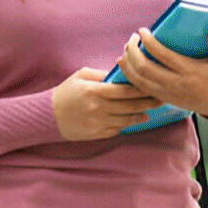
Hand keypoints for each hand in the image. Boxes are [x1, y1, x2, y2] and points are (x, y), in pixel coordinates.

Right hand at [51, 67, 165, 140]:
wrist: (48, 116)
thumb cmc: (66, 92)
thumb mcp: (81, 76)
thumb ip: (102, 75)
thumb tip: (121, 73)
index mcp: (94, 91)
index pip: (124, 91)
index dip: (140, 89)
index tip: (152, 86)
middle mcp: (98, 108)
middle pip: (129, 106)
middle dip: (147, 103)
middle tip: (160, 99)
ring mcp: (98, 123)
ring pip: (126, 120)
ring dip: (140, 116)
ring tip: (148, 112)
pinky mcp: (96, 134)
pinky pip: (117, 129)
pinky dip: (126, 124)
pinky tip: (133, 120)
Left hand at [117, 27, 207, 118]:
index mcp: (189, 71)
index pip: (163, 56)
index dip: (149, 43)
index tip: (142, 31)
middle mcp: (175, 83)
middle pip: (144, 68)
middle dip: (133, 51)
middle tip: (132, 38)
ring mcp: (165, 92)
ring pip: (137, 79)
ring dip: (128, 62)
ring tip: (128, 47)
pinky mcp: (160, 98)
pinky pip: (139, 87)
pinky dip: (128, 75)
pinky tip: (124, 63)